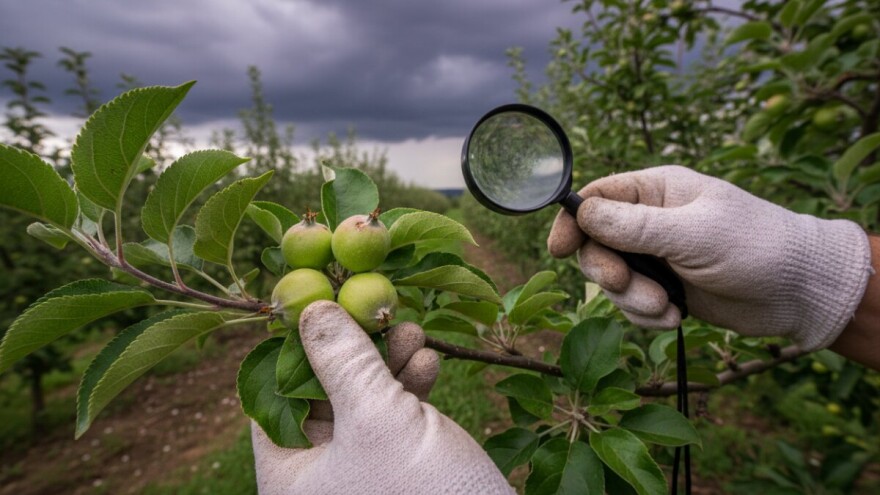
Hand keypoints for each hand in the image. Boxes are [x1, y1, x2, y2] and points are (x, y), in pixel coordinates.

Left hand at [251, 300, 512, 494]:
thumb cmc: (422, 491)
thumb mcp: (376, 417)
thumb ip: (341, 361)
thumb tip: (310, 309)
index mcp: (289, 479)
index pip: (270, 400)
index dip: (292, 349)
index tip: (318, 305)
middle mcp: (317, 480)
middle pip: (320, 395)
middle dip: (353, 351)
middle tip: (374, 312)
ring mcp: (358, 474)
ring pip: (361, 402)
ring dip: (386, 363)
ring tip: (411, 329)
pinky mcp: (395, 469)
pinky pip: (392, 419)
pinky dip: (408, 387)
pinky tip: (428, 361)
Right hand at [548, 165, 871, 350]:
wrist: (799, 291)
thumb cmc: (754, 245)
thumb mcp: (692, 233)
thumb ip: (634, 226)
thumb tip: (580, 212)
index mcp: (656, 192)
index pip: (595, 198)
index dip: (571, 222)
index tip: (558, 249)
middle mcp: (649, 222)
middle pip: (595, 244)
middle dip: (607, 270)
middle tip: (625, 285)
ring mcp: (656, 257)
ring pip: (612, 279)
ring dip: (631, 299)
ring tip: (664, 307)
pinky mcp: (665, 289)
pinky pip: (632, 305)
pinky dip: (647, 316)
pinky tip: (676, 317)